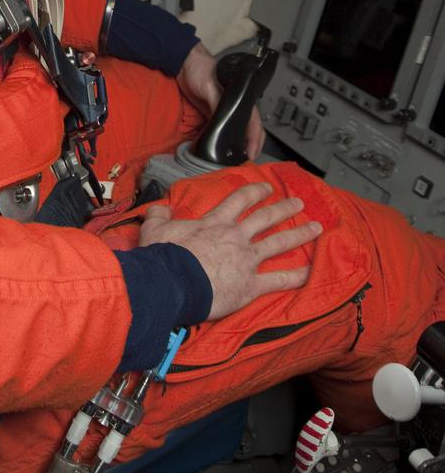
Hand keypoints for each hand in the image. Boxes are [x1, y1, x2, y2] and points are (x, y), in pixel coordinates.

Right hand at [138, 182, 322, 319]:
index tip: (266, 188)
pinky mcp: (251, 284)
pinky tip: (311, 272)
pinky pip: (279, 279)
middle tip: (299, 202)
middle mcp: (236, 237)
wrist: (173, 281)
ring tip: (316, 227)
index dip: (255, 192)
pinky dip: (297, 276)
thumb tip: (161, 207)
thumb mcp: (155, 228)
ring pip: (279, 243)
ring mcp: (247, 259)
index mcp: (215, 222)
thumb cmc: (163, 256)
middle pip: (266, 218)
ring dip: (299, 234)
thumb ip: (159, 215)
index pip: (240, 201)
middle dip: (284, 208)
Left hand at [177, 42, 264, 159]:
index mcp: (240, 98)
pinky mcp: (210, 113)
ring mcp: (221, 111)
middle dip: (248, 145)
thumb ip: (217, 102)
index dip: (255, 138)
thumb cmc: (201, 68)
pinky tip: (217, 148)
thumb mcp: (211, 86)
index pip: (254, 121)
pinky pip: (218, 129)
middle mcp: (233, 106)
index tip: (252, 152)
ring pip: (233, 131)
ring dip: (235, 145)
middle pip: (246, 129)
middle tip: (244, 161)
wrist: (183, 64)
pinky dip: (220, 139)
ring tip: (233, 159)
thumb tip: (221, 120)